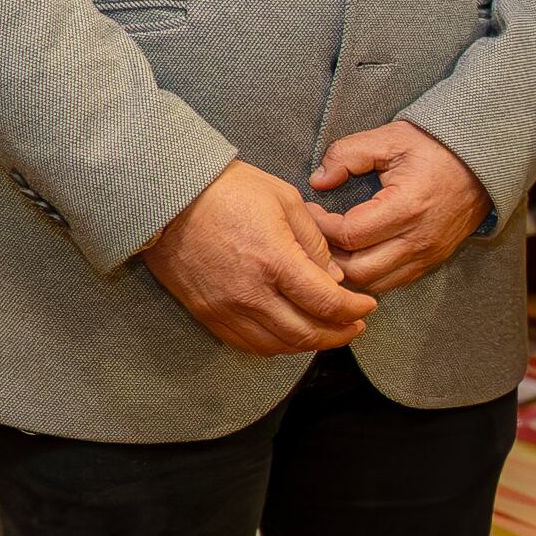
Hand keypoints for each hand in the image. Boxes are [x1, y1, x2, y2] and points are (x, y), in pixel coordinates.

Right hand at [143, 160, 380, 356]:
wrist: (168, 197)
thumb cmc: (228, 190)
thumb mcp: (286, 200)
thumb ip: (314, 242)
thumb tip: (334, 277)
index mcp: (275, 261)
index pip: (327, 303)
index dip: (354, 310)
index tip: (367, 307)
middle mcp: (250, 292)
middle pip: (305, 334)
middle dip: (338, 335)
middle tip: (355, 326)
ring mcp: (225, 307)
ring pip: (277, 346)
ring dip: (308, 345)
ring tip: (327, 332)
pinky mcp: (206, 313)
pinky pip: (246, 344)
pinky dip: (275, 346)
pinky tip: (289, 334)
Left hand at [309, 122, 488, 294]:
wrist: (483, 162)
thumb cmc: (434, 148)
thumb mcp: (389, 139)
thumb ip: (347, 154)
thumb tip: (318, 181)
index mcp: (406, 206)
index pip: (349, 234)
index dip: (321, 226)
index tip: (311, 210)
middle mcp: (418, 238)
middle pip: (357, 269)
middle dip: (329, 255)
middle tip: (316, 233)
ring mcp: (428, 254)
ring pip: (374, 283)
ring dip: (348, 269)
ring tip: (334, 245)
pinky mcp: (433, 261)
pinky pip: (393, 282)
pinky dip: (370, 274)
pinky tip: (358, 253)